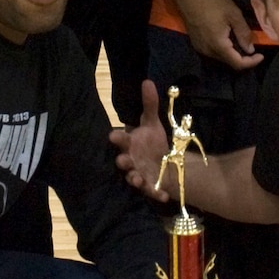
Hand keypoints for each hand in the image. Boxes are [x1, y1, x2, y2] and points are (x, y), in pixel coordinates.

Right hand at [110, 79, 173, 199]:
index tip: (113, 135)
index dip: (117, 137)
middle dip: (122, 161)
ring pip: (133, 178)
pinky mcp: (150, 186)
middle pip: (123, 161)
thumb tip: (147, 81)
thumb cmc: (152, 142)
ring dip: (134, 179)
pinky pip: (152, 191)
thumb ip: (150, 104)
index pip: (121, 139)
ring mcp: (139, 174)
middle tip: (122, 160)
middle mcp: (131, 160)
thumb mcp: (152, 123)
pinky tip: (164, 197)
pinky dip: (157, 194)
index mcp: (130, 143)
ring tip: (136, 179)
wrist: (164, 162)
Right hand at [174, 0, 263, 68]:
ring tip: (242, 43)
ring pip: (221, 58)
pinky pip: (214, 52)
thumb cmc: (212, 2)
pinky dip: (224, 50)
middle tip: (254, 48)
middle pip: (229, 62)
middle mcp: (208, 51)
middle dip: (243, 58)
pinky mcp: (197, 44)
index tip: (261, 55)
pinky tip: (228, 39)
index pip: (237, 64)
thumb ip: (243, 33)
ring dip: (233, 54)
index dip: (251, 62)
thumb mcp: (233, 14)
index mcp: (219, 45)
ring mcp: (201, 49)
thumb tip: (250, 49)